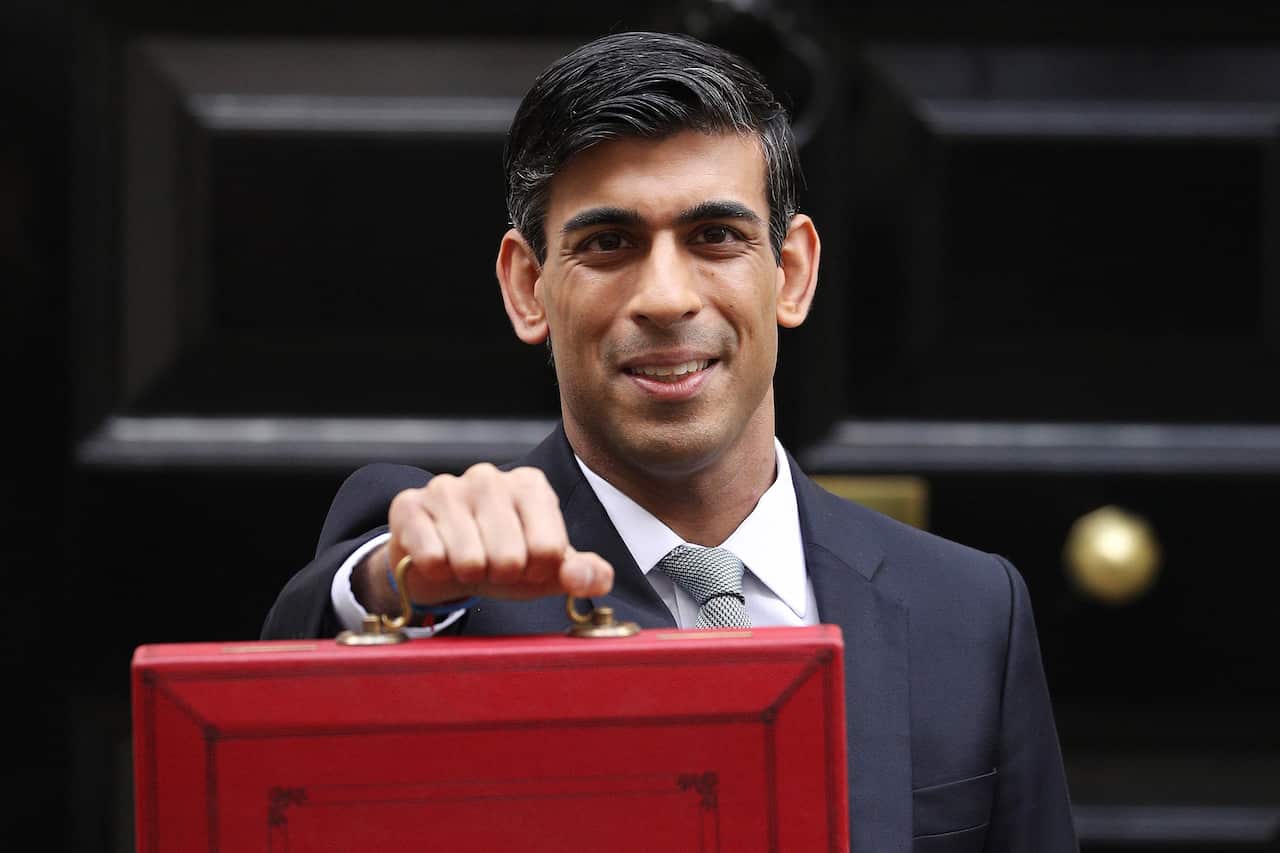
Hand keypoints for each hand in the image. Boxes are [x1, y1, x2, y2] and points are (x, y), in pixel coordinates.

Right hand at [355, 464, 613, 612]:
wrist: (439, 561)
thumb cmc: (499, 560)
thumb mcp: (545, 571)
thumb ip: (581, 574)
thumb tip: (595, 579)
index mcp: (530, 485)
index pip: (550, 549)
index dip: (537, 572)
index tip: (526, 565)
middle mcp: (489, 476)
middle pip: (510, 558)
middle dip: (501, 576)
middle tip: (491, 566)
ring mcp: (446, 487)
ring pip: (470, 560)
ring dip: (468, 575)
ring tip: (465, 563)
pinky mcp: (408, 504)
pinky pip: (431, 557)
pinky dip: (435, 572)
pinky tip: (436, 558)